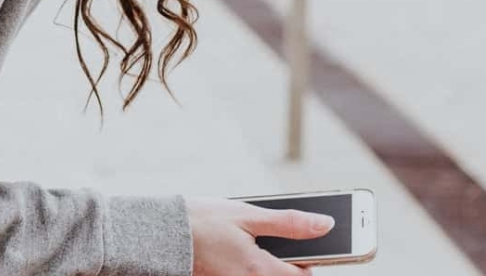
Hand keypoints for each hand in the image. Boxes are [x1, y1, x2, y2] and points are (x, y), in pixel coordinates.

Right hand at [185, 197, 333, 275]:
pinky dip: (249, 264)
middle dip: (287, 262)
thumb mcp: (248, 215)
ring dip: (267, 262)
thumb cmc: (201, 221)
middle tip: (275, 239)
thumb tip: (326, 224)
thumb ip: (290, 223)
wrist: (160, 234)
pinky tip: (236, 247)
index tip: (308, 245)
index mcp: (260, 270)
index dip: (311, 261)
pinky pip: (245, 275)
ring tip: (251, 240)